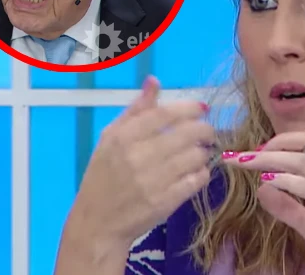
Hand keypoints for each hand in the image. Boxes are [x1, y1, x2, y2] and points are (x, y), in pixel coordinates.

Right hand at [66, 76, 215, 251]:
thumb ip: (135, 109)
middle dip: (205, 129)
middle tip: (207, 132)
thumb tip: (154, 81)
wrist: (97, 224)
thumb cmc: (103, 176)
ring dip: (203, 152)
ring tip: (198, 153)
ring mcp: (154, 180)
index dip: (190, 108)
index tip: (201, 108)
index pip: (166, 114)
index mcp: (123, 137)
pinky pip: (197, 179)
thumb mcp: (110, 138)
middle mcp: (139, 156)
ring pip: (197, 155)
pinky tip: (195, 172)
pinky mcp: (166, 201)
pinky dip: (201, 173)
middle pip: (188, 133)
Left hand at [223, 132, 304, 274]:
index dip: (286, 141)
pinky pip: (302, 185)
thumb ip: (286, 205)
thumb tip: (261, 188)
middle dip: (272, 144)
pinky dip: (280, 180)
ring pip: (300, 160)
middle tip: (245, 154)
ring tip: (243, 162)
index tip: (263, 148)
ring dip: (268, 158)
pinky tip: (265, 182)